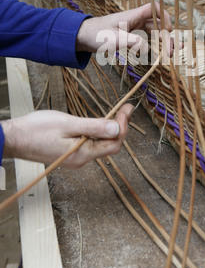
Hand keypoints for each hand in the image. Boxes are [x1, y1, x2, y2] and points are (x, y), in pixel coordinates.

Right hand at [1, 104, 133, 168]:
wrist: (13, 138)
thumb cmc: (36, 130)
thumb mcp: (68, 124)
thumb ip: (93, 127)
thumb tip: (117, 128)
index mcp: (82, 155)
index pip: (113, 144)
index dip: (123, 127)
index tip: (127, 109)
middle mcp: (81, 160)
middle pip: (109, 145)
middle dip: (120, 127)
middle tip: (125, 108)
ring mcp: (75, 157)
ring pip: (100, 144)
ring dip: (110, 129)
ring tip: (116, 113)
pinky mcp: (69, 152)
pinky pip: (90, 144)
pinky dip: (98, 132)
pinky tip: (99, 122)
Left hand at [76, 2, 173, 57]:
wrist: (83, 37)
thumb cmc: (96, 35)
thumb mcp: (113, 39)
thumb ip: (131, 42)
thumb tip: (148, 48)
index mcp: (132, 16)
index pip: (154, 8)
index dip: (164, 16)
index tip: (167, 30)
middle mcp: (136, 21)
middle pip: (158, 25)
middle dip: (168, 36)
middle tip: (175, 49)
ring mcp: (134, 30)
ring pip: (155, 34)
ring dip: (164, 43)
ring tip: (173, 53)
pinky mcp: (131, 38)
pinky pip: (147, 41)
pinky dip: (155, 47)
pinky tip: (160, 55)